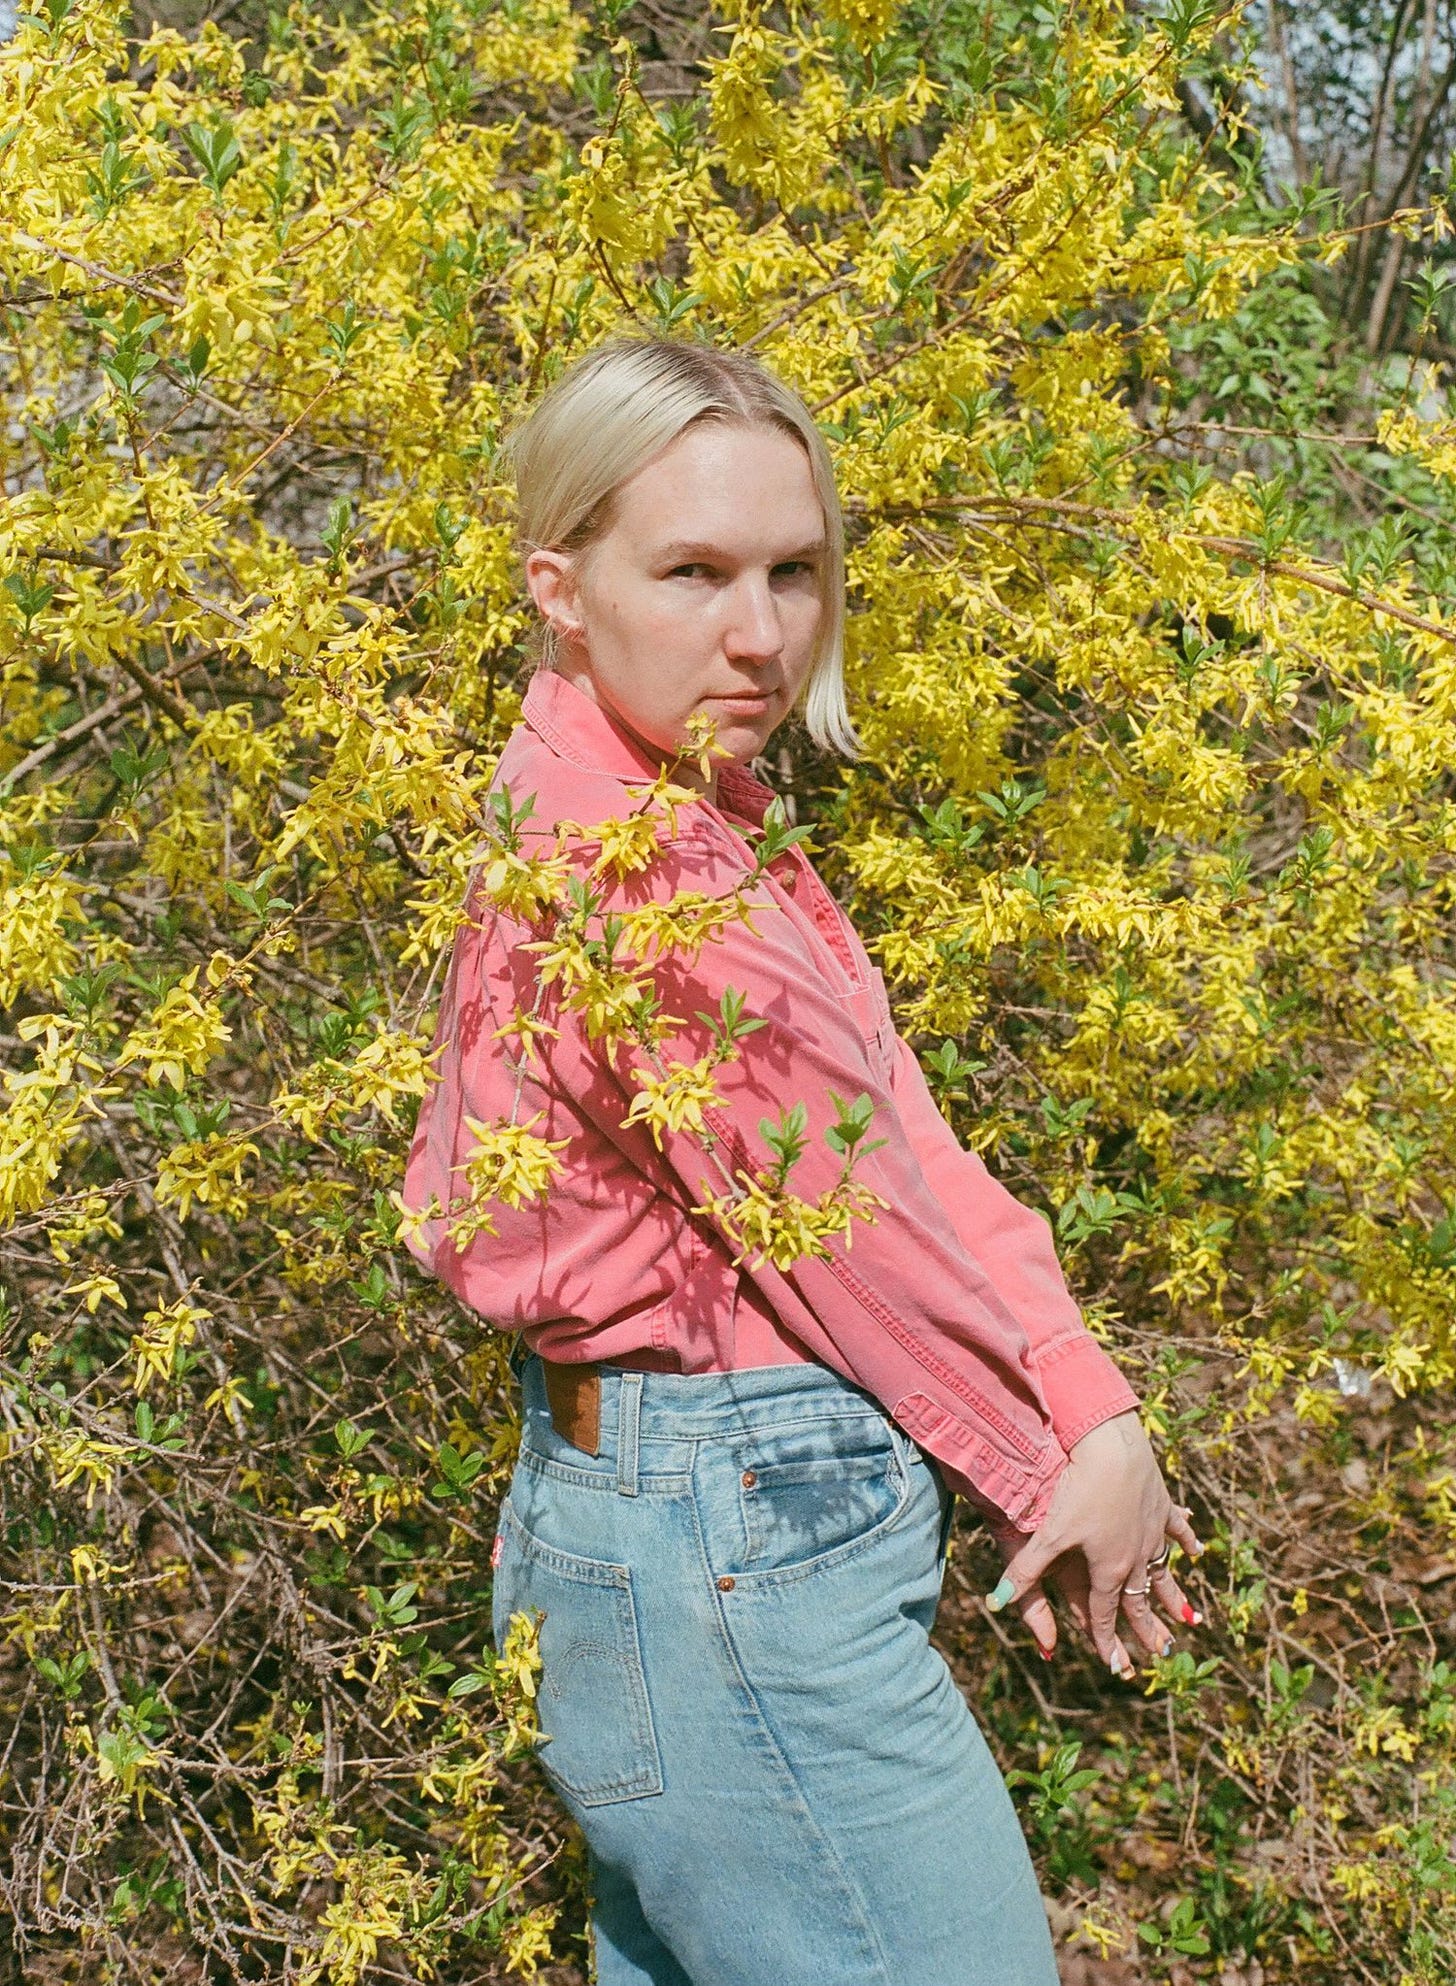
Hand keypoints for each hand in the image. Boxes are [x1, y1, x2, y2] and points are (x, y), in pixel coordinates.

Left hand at [984, 1411, 1203, 1675]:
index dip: (1106, 1640)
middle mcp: (1136, 1557)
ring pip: (1165, 1572)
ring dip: (1173, 1595)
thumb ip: (1025, 1571)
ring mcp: (1152, 1532)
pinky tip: (1197, 1552)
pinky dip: (1186, 1541)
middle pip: (1140, 1601)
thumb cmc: (1079, 1491)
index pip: (1105, 1613)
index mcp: (1108, 1569)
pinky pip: (1177, 1529)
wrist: (1113, 1448)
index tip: (1114, 1667)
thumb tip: (995, 1601)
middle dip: (1148, 1629)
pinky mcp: (1162, 1505)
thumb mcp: (1049, 1533)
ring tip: (1188, 1617)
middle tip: (1162, 1654)